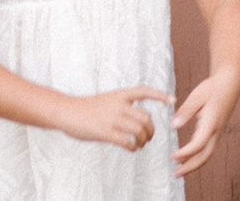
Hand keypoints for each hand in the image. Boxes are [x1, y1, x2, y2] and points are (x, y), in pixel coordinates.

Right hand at [60, 86, 174, 151]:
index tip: (172, 100)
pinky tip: (132, 148)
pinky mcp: (105, 132)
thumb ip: (123, 106)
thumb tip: (140, 119)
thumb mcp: (107, 100)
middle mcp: (118, 105)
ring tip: (141, 144)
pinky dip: (133, 146)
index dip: (160, 95)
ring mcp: (112, 118)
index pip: (144, 91)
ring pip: (139, 130)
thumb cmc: (87, 107)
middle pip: (145, 117)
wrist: (66, 111)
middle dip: (151, 129)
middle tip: (149, 137)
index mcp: (120, 95)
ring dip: (143, 140)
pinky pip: (126, 141)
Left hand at [169, 71, 239, 175]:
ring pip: (206, 153)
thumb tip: (173, 126)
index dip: (185, 153)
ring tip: (177, 169)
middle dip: (190, 167)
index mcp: (211, 122)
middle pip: (205, 156)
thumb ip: (186, 111)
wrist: (230, 81)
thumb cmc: (213, 87)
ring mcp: (217, 131)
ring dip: (192, 163)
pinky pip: (206, 147)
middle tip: (175, 174)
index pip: (199, 145)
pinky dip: (196, 154)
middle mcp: (216, 130)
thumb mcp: (197, 96)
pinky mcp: (215, 129)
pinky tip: (185, 156)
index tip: (172, 157)